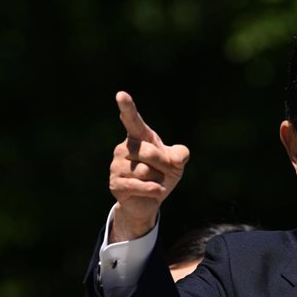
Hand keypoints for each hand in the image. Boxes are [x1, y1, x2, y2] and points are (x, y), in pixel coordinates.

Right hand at [108, 91, 189, 241]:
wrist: (150, 201)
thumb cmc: (162, 175)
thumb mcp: (176, 163)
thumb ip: (180, 154)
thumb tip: (178, 158)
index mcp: (138, 137)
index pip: (133, 120)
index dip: (127, 107)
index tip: (121, 94)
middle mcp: (124, 148)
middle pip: (150, 152)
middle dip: (164, 165)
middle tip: (164, 173)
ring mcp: (116, 165)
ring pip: (146, 171)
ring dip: (158, 179)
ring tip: (154, 182)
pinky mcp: (115, 183)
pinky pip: (139, 185)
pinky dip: (153, 190)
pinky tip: (155, 191)